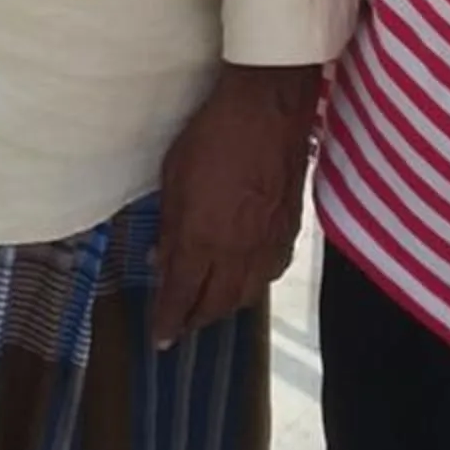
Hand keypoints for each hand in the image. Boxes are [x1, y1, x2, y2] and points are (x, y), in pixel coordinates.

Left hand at [152, 62, 319, 348]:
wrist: (268, 110)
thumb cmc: (212, 136)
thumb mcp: (173, 179)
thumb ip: (169, 227)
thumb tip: (159, 260)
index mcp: (202, 240)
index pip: (182, 297)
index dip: (168, 321)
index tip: (160, 339)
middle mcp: (237, 252)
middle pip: (216, 306)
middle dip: (195, 320)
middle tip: (180, 323)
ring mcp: (268, 244)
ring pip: (246, 295)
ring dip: (224, 306)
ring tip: (209, 305)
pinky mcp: (290, 231)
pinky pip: (271, 273)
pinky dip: (253, 284)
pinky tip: (245, 277)